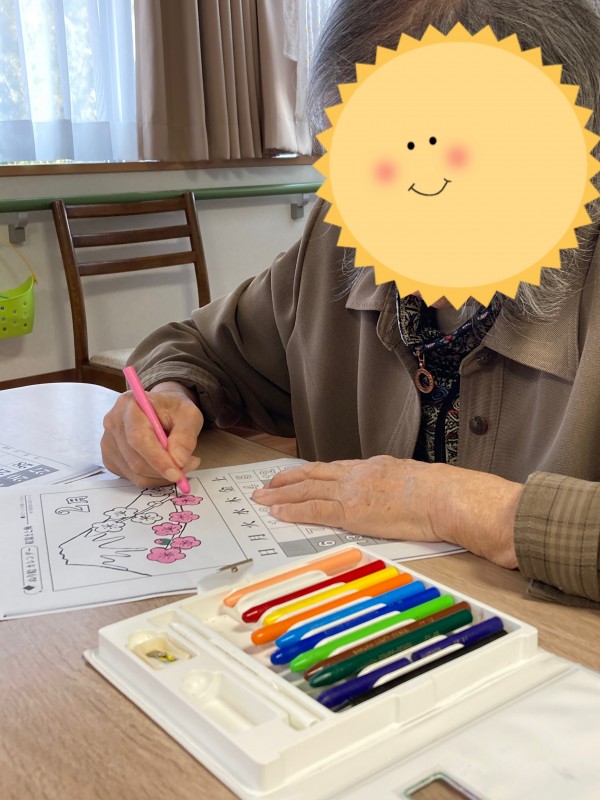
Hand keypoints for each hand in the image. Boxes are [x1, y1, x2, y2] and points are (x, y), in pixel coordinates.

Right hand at [101, 381, 202, 486]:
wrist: (159, 409)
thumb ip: (185, 436)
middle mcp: (113, 423)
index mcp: (129, 405)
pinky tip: (164, 465)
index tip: (177, 474)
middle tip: (190, 465)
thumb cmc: (173, 410)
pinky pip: (132, 477)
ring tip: (181, 463)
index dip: (157, 459)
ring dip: (161, 475)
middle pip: (135, 459)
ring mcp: (108, 442)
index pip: (138, 438)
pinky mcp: (110, 458)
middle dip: (164, 470)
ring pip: (135, 472)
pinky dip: (153, 478)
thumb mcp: (189, 415)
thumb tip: (178, 461)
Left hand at [252, 456, 521, 568]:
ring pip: (306, 490)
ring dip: (281, 494)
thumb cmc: (441, 492)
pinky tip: (278, 513)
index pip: (334, 469)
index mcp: (374, 467)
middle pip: (313, 475)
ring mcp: (352, 492)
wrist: (446, 497)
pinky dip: (293, 511)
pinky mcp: (351, 512)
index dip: (311, 473)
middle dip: (287, 480)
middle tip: (267, 485)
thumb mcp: (413, 478)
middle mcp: (358, 475)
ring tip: (263, 498)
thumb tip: (393, 490)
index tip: (296, 476)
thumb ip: (396, 482)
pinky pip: (314, 510)